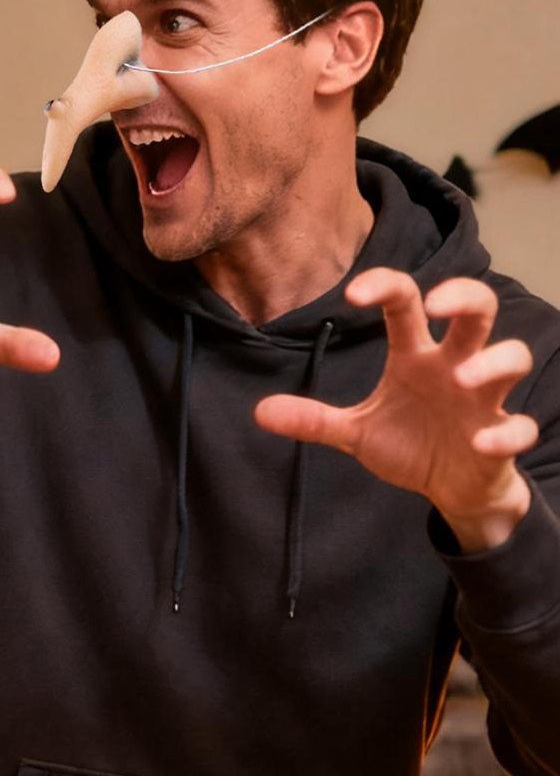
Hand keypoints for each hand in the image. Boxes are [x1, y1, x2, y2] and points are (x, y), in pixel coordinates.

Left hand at [255, 270, 534, 549]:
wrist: (452, 487)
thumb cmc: (410, 444)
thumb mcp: (355, 432)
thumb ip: (314, 420)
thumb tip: (259, 412)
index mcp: (417, 358)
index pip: (406, 306)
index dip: (386, 288)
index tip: (355, 293)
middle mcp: (455, 367)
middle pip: (479, 310)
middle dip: (465, 296)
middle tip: (437, 304)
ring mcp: (483, 400)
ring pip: (512, 357)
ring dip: (493, 361)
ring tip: (463, 377)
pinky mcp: (501, 436)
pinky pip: (516, 427)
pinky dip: (505, 432)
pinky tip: (481, 442)